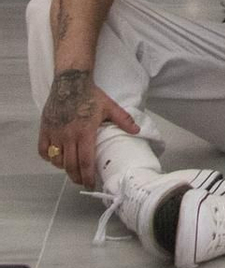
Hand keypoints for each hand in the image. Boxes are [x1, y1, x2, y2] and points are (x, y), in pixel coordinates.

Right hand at [39, 68, 138, 186]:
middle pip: (70, 165)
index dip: (88, 177)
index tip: (90, 185)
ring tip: (71, 169)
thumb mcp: (110, 107)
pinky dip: (49, 158)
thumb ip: (123, 120)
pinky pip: (43, 151)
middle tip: (81, 182)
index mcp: (85, 132)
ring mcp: (55, 133)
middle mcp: (68, 136)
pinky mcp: (45, 129)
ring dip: (64, 168)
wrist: (71, 81)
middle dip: (76, 177)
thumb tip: (137, 131)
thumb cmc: (91, 95)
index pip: (85, 162)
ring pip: (57, 160)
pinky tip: (56, 158)